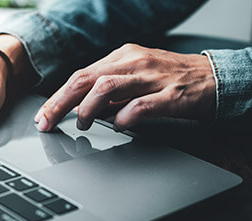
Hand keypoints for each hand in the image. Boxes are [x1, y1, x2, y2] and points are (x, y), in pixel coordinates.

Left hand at [34, 43, 215, 131]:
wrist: (214, 77)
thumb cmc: (170, 79)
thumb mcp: (134, 77)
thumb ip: (108, 91)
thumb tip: (81, 109)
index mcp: (122, 57)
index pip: (80, 76)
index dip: (57, 97)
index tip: (43, 115)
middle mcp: (133, 62)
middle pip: (85, 80)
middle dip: (60, 103)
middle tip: (47, 123)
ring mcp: (152, 77)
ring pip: (106, 87)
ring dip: (87, 109)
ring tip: (83, 124)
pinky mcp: (172, 94)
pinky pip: (140, 105)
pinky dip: (123, 117)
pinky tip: (118, 125)